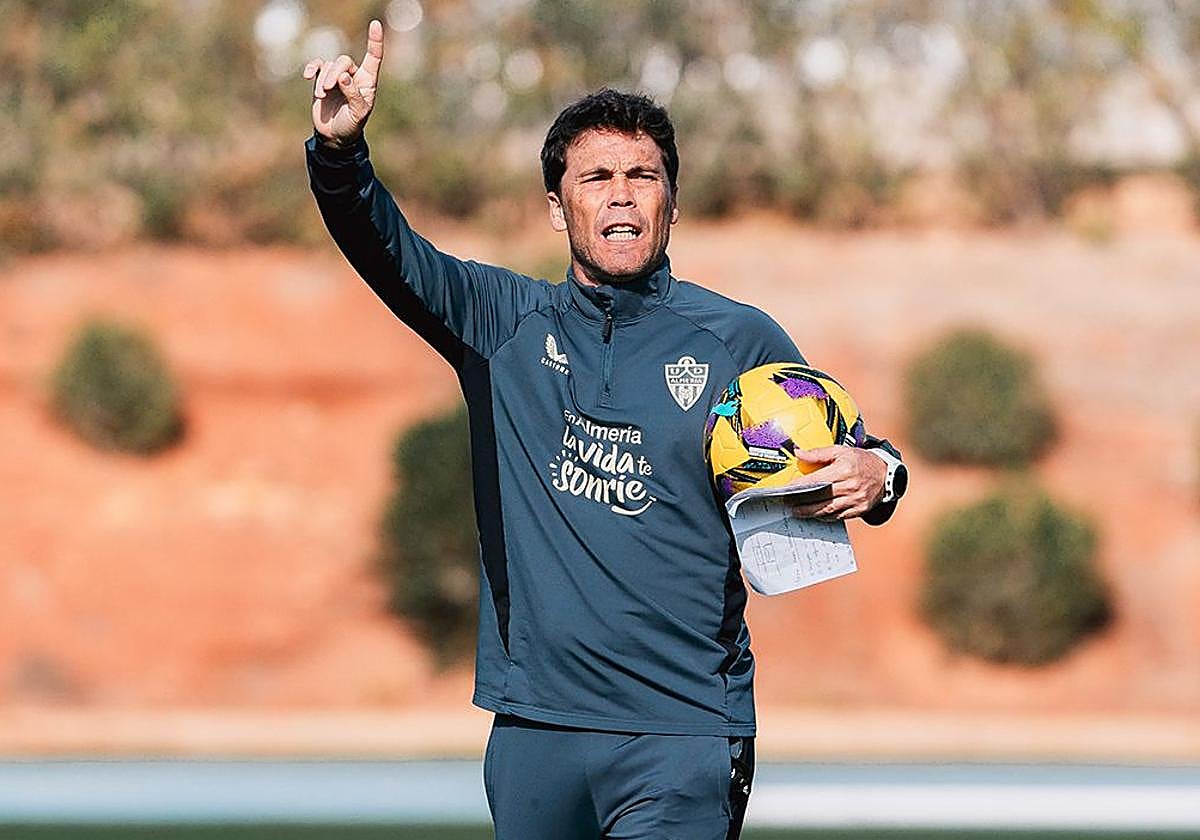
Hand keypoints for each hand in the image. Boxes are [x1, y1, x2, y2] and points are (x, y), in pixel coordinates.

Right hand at [302, 19, 383, 147]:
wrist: (334, 136)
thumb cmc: (351, 126)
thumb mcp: (357, 114)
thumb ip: (353, 95)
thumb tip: (343, 77)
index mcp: (368, 82)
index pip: (373, 57)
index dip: (375, 41)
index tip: (376, 24)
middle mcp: (354, 76)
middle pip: (344, 61)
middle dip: (334, 73)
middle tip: (328, 89)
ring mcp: (337, 77)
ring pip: (329, 65)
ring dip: (323, 78)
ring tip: (322, 94)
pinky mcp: (322, 79)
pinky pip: (317, 66)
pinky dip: (312, 69)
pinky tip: (308, 76)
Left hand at [789, 446, 885, 521]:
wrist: (885, 473)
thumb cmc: (861, 461)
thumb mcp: (841, 450)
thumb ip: (818, 453)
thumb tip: (798, 453)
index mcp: (845, 470)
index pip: (817, 480)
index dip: (800, 486)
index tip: (787, 489)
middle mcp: (851, 486)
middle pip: (820, 497)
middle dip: (802, 502)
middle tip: (787, 503)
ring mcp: (856, 500)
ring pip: (828, 509)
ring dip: (810, 512)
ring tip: (796, 511)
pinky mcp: (859, 510)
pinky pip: (838, 516)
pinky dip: (824, 516)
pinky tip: (814, 514)